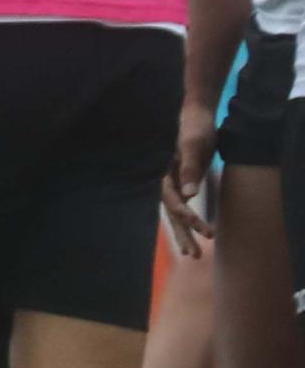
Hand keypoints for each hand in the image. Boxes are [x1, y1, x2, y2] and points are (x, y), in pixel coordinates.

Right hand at [161, 100, 217, 256]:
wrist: (197, 112)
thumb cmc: (194, 125)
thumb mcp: (195, 144)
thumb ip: (190, 168)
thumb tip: (189, 195)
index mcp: (163, 168)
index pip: (173, 199)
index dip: (187, 216)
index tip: (204, 230)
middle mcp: (165, 176)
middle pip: (171, 210)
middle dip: (182, 233)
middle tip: (194, 255)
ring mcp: (173, 178)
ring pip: (175, 209)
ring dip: (184, 230)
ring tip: (195, 253)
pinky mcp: (182, 177)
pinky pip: (181, 202)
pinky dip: (186, 217)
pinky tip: (192, 228)